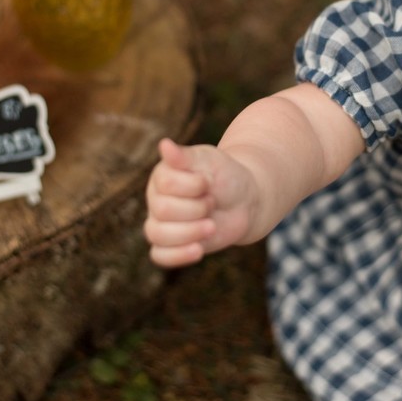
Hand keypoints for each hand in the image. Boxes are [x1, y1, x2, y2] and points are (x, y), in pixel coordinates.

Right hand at [144, 138, 257, 267]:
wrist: (244, 200)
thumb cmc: (225, 176)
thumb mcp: (210, 160)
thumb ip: (186, 157)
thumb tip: (164, 144)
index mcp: (162, 176)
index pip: (165, 184)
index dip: (192, 186)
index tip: (208, 182)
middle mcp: (156, 199)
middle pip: (162, 210)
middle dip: (195, 208)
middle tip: (212, 202)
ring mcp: (162, 223)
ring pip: (156, 234)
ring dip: (189, 232)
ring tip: (212, 226)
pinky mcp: (172, 245)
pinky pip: (160, 256)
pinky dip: (177, 255)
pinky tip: (199, 250)